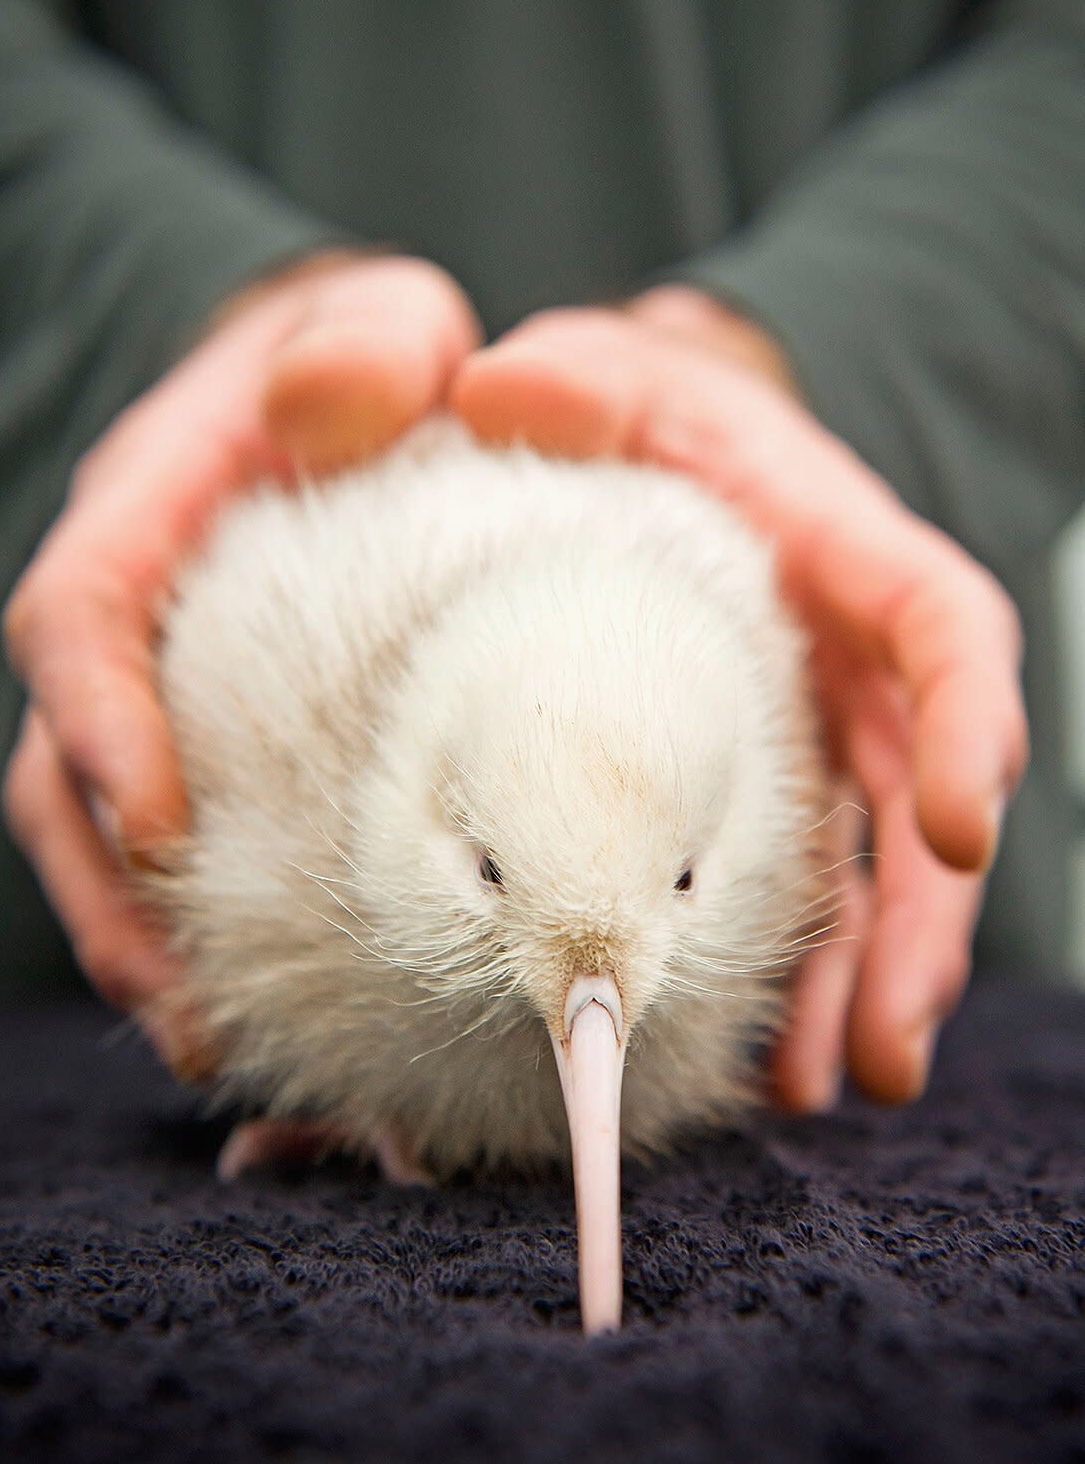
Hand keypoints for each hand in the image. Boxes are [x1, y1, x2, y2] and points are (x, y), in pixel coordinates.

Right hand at [3, 253, 479, 1071]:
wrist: (377, 404)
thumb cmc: (381, 367)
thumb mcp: (384, 323)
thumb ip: (367, 342)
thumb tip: (322, 407)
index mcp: (150, 513)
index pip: (76, 616)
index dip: (96, 723)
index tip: (154, 824)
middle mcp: (137, 621)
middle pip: (68, 772)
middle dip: (107, 895)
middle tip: (183, 1004)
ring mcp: (169, 695)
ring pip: (109, 840)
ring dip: (149, 947)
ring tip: (218, 1044)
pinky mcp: (218, 749)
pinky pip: (189, 852)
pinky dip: (214, 932)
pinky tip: (277, 1003)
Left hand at [449, 288, 1027, 1110]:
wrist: (613, 453)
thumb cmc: (609, 411)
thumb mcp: (587, 373)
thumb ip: (561, 378)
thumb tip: (494, 385)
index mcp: (831, 542)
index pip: (941, 626)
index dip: (969, 724)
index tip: (962, 829)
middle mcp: (841, 650)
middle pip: (924, 792)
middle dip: (919, 924)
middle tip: (880, 1048)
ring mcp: (808, 728)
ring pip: (869, 868)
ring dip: (860, 980)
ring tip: (825, 1090)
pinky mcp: (761, 781)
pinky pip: (799, 888)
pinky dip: (792, 973)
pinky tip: (757, 1058)